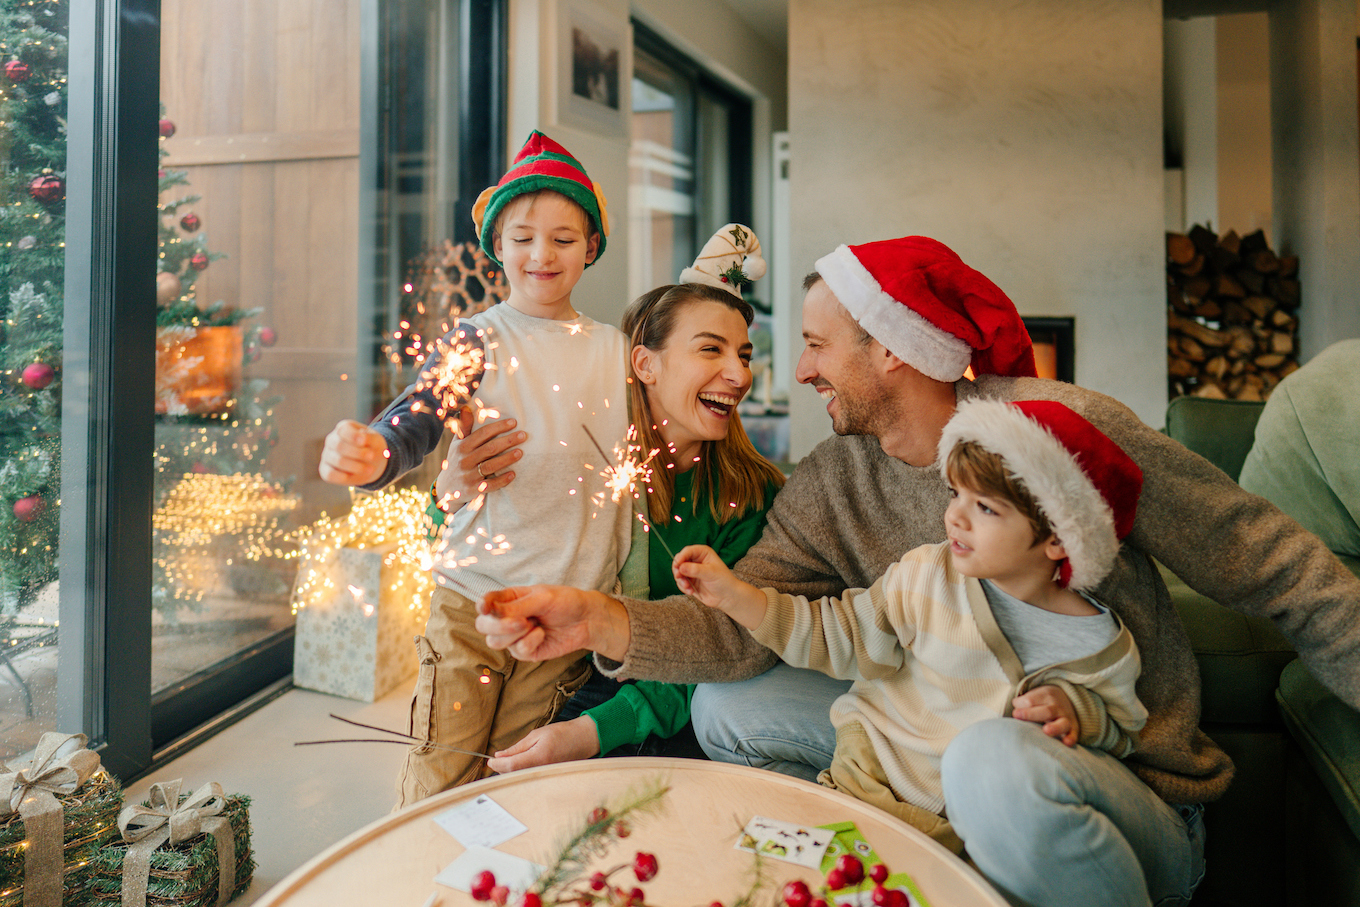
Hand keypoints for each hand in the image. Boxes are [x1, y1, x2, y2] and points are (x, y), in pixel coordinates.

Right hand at [318, 419, 388, 485]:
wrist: (371, 463)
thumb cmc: (372, 448)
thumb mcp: (376, 441)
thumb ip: (370, 438)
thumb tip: (362, 438)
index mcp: (343, 428)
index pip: (343, 429)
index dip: (353, 435)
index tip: (364, 441)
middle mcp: (332, 440)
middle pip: (339, 445)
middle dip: (357, 453)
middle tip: (372, 456)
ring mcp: (327, 455)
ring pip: (337, 461)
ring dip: (356, 466)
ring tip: (371, 469)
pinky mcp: (325, 470)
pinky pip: (330, 475)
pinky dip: (343, 477)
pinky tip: (355, 478)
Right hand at [434, 412, 524, 509]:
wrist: (447, 489)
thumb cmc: (457, 461)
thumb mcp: (457, 444)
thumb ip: (464, 427)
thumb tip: (467, 408)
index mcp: (462, 447)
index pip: (482, 434)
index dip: (498, 427)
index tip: (514, 422)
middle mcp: (464, 461)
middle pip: (489, 449)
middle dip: (507, 441)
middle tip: (523, 435)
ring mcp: (469, 476)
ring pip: (490, 466)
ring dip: (506, 459)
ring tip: (520, 452)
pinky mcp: (474, 490)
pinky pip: (490, 485)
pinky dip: (502, 480)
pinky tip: (513, 474)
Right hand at [475, 586, 628, 662]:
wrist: (586, 620)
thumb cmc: (565, 602)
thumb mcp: (542, 598)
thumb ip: (515, 606)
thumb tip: (489, 611)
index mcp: (508, 599)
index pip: (485, 603)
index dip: (481, 606)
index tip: (485, 608)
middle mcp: (507, 618)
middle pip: (483, 626)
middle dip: (498, 625)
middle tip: (521, 621)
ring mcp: (514, 636)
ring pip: (495, 642)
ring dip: (514, 634)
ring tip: (534, 624)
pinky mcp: (525, 652)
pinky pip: (516, 651)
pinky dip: (530, 642)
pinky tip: (542, 634)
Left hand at [487, 717, 599, 772]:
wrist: (583, 739)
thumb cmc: (561, 733)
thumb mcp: (537, 735)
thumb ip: (517, 747)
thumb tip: (500, 755)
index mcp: (538, 757)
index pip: (510, 765)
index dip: (497, 764)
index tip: (489, 760)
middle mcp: (541, 770)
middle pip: (513, 774)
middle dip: (502, 768)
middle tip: (497, 759)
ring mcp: (545, 776)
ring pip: (520, 777)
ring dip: (510, 770)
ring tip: (508, 760)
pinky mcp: (547, 778)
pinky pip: (529, 777)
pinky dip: (520, 772)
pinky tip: (520, 764)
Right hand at [672, 545, 765, 627]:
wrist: (727, 597)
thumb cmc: (723, 581)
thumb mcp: (710, 573)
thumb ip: (695, 569)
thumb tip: (680, 567)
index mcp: (702, 553)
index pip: (687, 551)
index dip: (681, 557)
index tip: (678, 565)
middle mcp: (696, 561)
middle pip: (679, 561)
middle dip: (678, 569)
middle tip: (679, 576)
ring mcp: (692, 571)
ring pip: (678, 572)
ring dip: (680, 580)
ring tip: (687, 587)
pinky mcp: (690, 581)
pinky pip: (680, 582)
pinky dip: (683, 587)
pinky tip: (691, 592)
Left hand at [1013, 684, 1079, 745]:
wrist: (1066, 699)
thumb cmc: (1042, 702)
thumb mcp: (1034, 696)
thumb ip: (1023, 704)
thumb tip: (1016, 715)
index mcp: (1045, 695)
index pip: (1030, 700)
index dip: (1020, 705)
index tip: (1014, 712)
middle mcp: (1057, 707)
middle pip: (1045, 711)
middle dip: (1031, 714)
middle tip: (1016, 715)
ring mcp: (1066, 718)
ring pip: (1062, 723)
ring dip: (1054, 727)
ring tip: (1046, 731)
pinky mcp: (1073, 729)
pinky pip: (1073, 734)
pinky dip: (1071, 738)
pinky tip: (1066, 743)